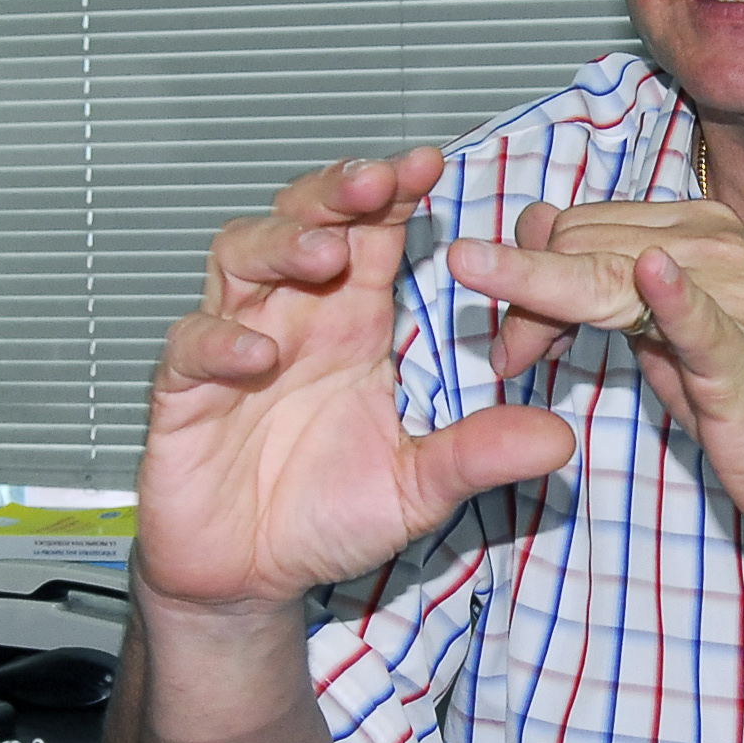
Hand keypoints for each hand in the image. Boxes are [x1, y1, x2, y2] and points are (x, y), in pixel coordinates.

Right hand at [140, 150, 575, 608]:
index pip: (370, 237)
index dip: (392, 195)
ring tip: (326, 257)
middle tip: (376, 183)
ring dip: (281, 247)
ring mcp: (235, 348)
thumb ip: (479, 455)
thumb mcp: (420, 487)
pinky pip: (193, 347)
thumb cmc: (328, 514)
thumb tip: (559, 437)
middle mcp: (293, 321)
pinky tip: (260, 352)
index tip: (428, 165)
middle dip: (336, 195)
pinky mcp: (185, 394)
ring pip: (240, 260)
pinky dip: (222, 340)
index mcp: (351, 325)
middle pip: (303, 224)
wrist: (251, 577)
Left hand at [446, 199, 743, 561]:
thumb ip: (603, 287)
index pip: (577, 224)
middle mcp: (714, 243)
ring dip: (545, 311)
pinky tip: (656, 277)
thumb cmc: (736, 398)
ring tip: (517, 357)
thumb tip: (530, 240)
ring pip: (609, 275)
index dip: (525, 271)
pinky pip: (700, 320)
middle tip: (513, 359)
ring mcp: (735, 293)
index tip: (515, 332)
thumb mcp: (659, 333)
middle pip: (577, 242)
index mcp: (694, 228)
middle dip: (524, 296)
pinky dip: (675, 300)